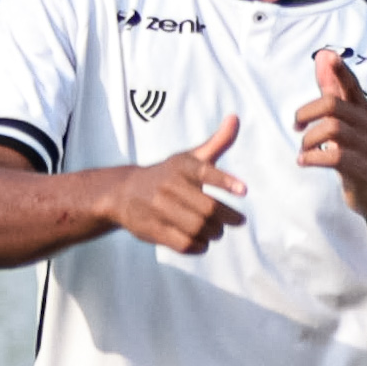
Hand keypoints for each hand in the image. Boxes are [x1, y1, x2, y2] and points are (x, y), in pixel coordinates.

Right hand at [102, 115, 246, 252]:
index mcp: (180, 166)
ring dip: (214, 233)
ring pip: (197, 228)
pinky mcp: (152, 229)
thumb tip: (235, 118)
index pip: (205, 172)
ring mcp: (158, 209)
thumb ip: (216, 142)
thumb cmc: (167, 175)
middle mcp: (168, 186)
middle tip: (237, 221)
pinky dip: (199, 246)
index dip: (225, 181)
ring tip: (218, 231)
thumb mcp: (188, 157)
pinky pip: (183, 243)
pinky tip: (203, 242)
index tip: (244, 191)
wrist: (122, 193)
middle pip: (207, 209)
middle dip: (227, 218)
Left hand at [297, 49, 366, 214]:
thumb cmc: (357, 150)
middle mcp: (366, 125)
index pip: (351, 84)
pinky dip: (313, 158)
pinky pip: (335, 157)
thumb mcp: (346, 117)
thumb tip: (323, 55)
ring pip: (332, 129)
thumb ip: (333, 88)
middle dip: (307, 113)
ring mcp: (365, 147)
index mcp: (361, 110)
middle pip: (333, 105)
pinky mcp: (361, 168)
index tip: (328, 56)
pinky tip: (304, 161)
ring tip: (302, 149)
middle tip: (296, 126)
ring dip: (309, 139)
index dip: (340, 70)